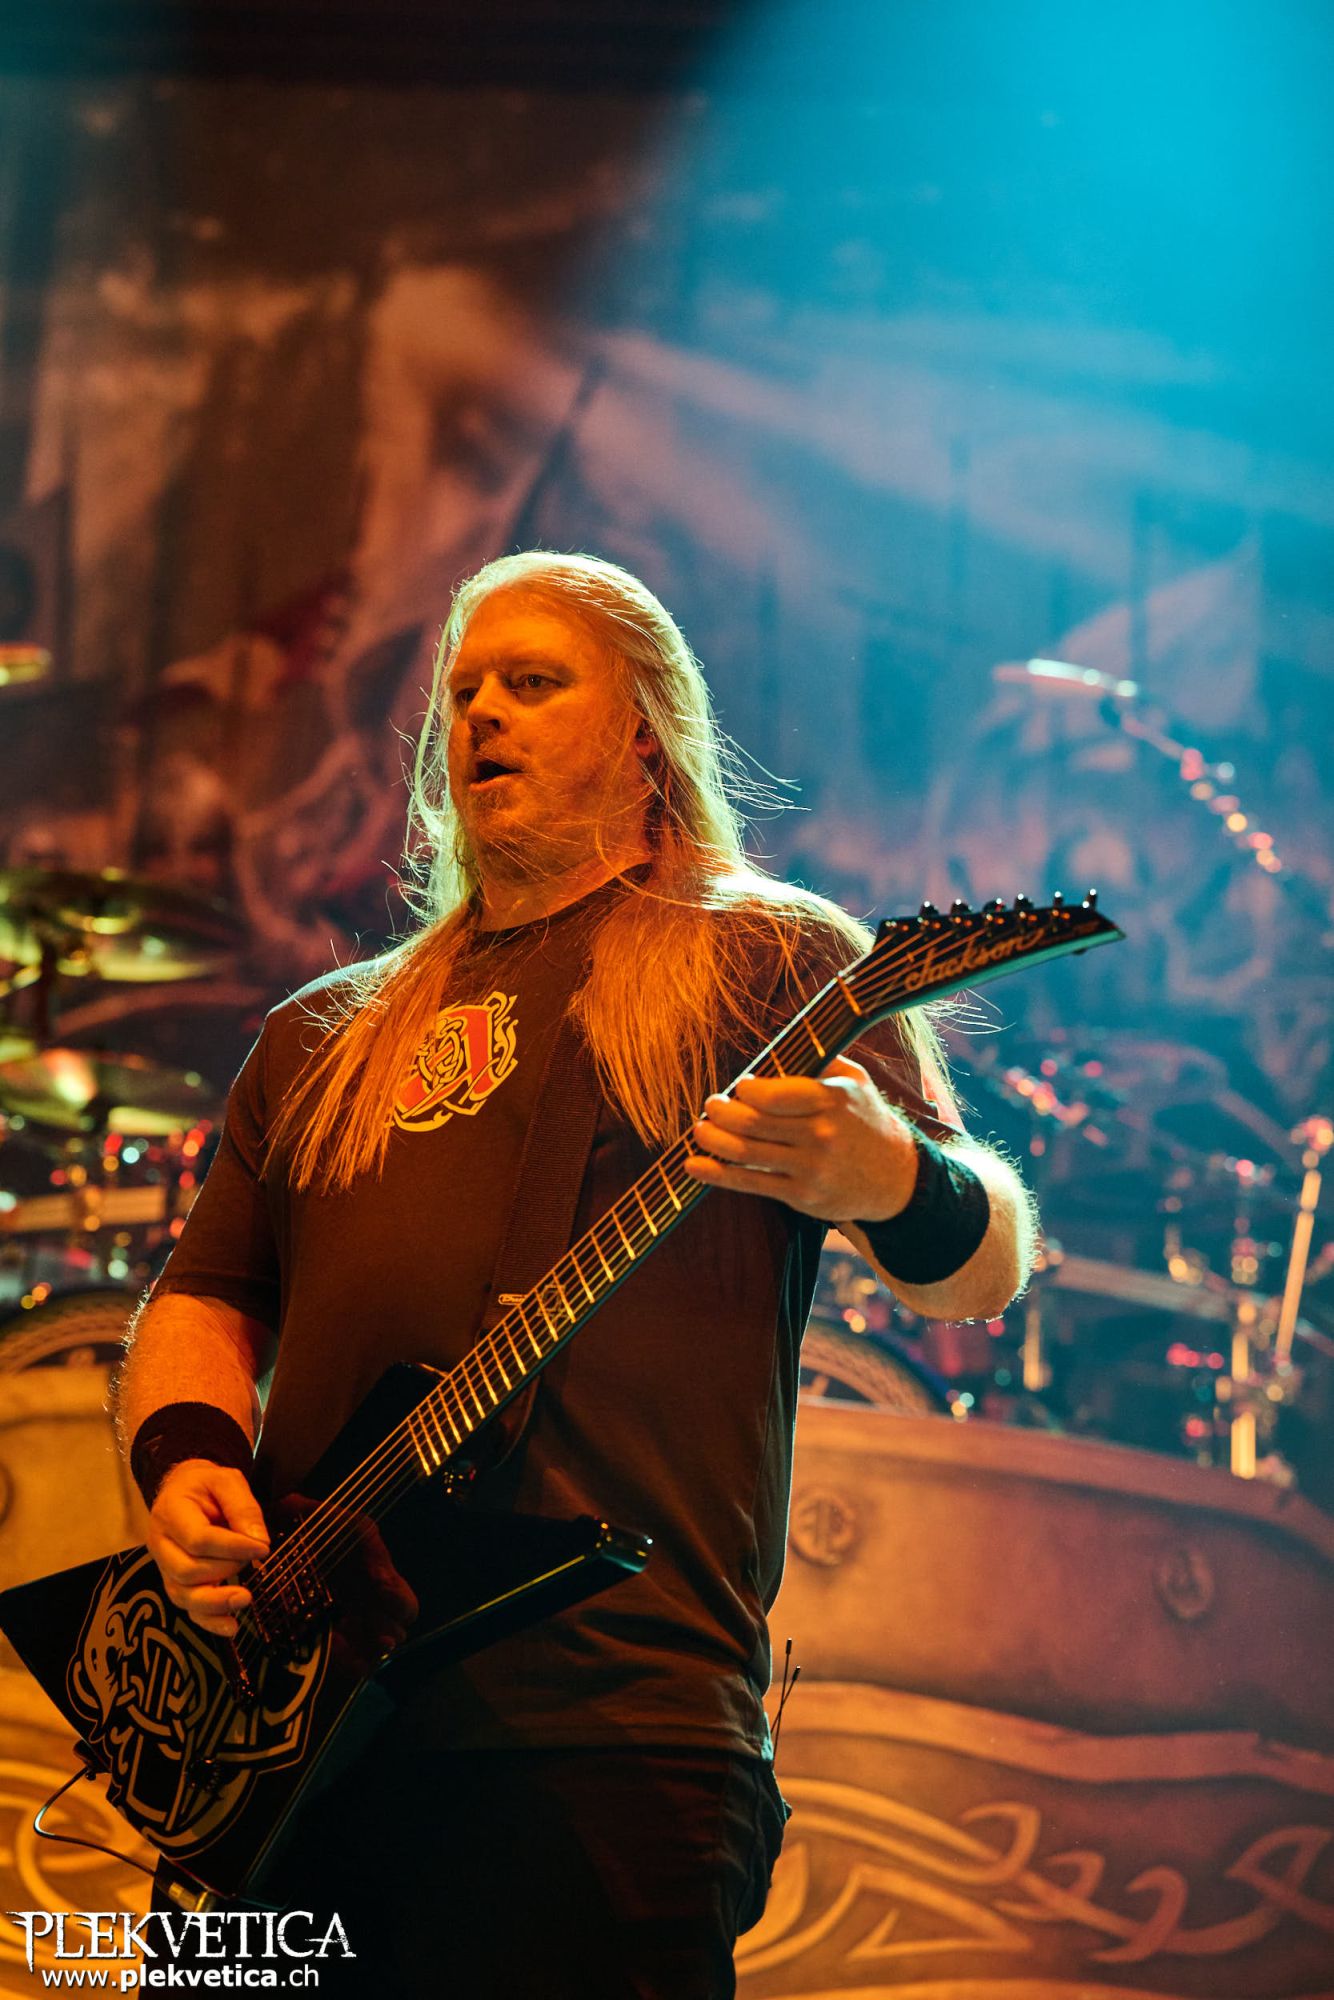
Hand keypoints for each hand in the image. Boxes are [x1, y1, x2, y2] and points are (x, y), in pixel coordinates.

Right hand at [147, 1460, 270, 1639]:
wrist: (184, 1490)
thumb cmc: (207, 1485)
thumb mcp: (228, 1481)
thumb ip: (243, 1507)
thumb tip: (259, 1541)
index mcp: (171, 1512)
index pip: (198, 1539)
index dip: (232, 1548)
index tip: (263, 1548)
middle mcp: (160, 1543)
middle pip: (187, 1570)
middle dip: (225, 1569)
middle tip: (252, 1559)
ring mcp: (164, 1566)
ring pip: (183, 1595)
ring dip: (216, 1601)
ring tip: (245, 1598)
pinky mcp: (174, 1581)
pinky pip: (186, 1608)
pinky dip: (208, 1620)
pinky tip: (231, 1626)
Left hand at [684, 1055, 919, 1221]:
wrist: (896, 1178)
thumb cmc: (866, 1120)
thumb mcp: (854, 1080)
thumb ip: (818, 1059)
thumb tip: (775, 1044)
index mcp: (831, 1100)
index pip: (774, 1094)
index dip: (747, 1089)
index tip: (740, 1086)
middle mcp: (820, 1135)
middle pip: (753, 1123)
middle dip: (721, 1113)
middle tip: (711, 1106)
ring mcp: (810, 1169)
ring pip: (745, 1154)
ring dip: (712, 1140)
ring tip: (700, 1130)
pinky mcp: (801, 1196)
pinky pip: (749, 1184)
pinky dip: (716, 1175)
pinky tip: (693, 1166)